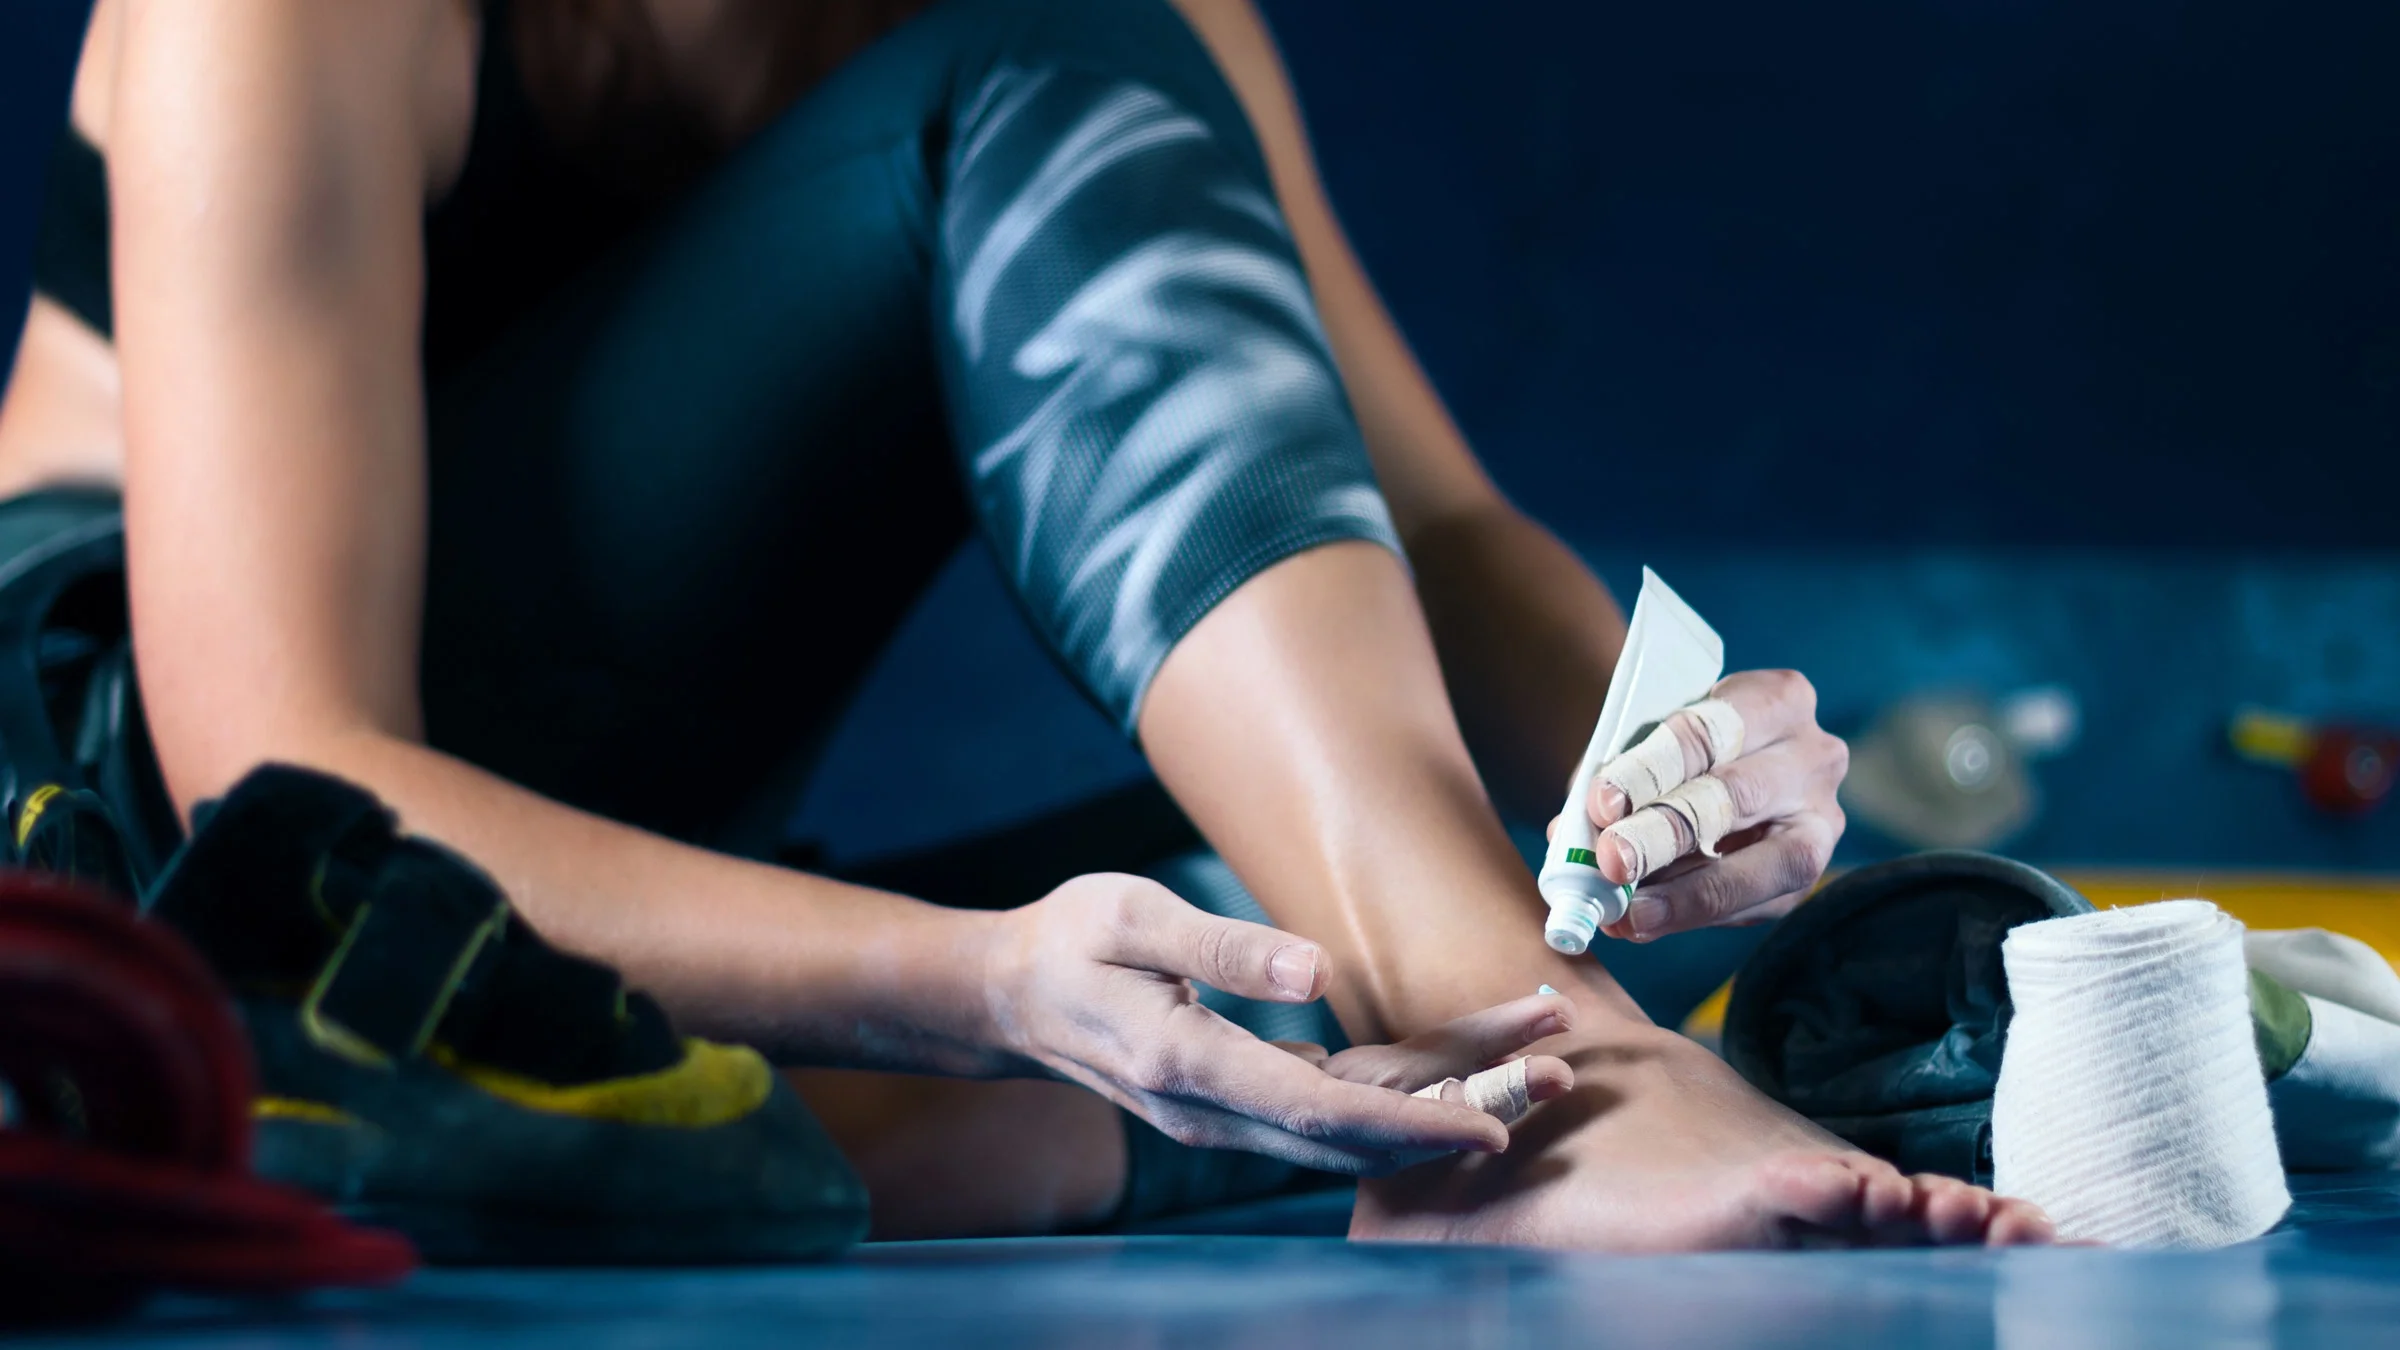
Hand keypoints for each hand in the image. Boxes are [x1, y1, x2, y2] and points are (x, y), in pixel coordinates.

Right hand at [980, 874, 1570, 1172]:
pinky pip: (1338, 1107)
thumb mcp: (1129, 916)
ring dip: (1450, 1101)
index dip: (1416, 1123)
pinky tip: (1466, 1066)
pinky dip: (1408, 1091)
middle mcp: (1219, 1111)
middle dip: (1465, 1110)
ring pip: (1358, 1127)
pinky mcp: (1245, 1098)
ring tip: (1539, 1059)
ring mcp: (1232, 1115)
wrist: (1012, 996)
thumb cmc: (1069, 942)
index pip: (1324, 1112)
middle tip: (1557, 1075)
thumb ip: (1220, 948)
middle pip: (1361, 1133)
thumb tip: (1314, 970)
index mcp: (1192, 1067)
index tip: (1497, 1123)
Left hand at [1552, 669, 1847, 940]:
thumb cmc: (1682, 748)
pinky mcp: (1808, 875)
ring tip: (1624, 912)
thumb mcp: (1652, 739)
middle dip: (1664, 834)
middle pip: (1735, 796)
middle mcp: (1814, 757)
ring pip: (1762, 863)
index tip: (1601, 803)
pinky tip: (1642, 922)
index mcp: (1778, 699)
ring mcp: (1821, 819)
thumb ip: (1618, 777)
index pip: (1711, 730)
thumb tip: (1570, 835)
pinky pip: (1754, 904)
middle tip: (1611, 862)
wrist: (1727, 768)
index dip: (1653, 768)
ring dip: (1683, 893)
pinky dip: (1691, 914)